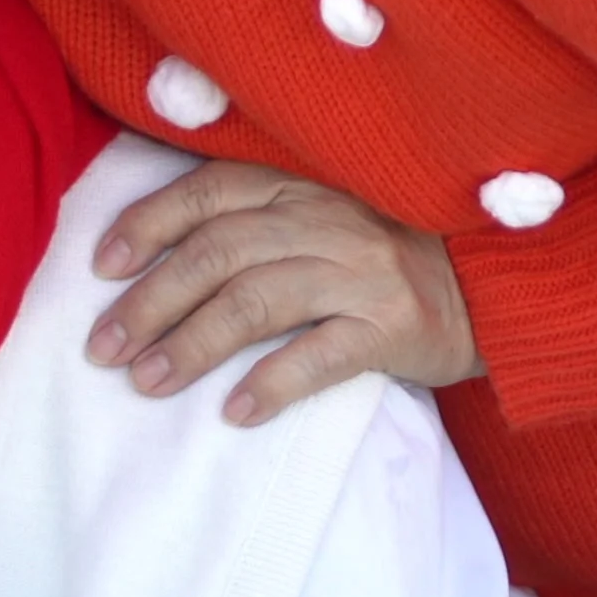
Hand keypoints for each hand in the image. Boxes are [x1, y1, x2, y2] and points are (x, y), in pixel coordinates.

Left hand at [85, 161, 482, 426]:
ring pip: (255, 300)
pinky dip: (270, 383)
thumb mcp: (326, 215)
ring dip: (191, 343)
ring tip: (148, 382)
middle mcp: (326, 218)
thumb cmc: (390, 254)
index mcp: (302, 185)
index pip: (209, 191)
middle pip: (217, 251)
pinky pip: (320, 355)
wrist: (496, 286)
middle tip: (103, 348)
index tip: (100, 266)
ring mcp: (360, 272)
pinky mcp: (392, 327)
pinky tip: (234, 412)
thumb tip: (160, 249)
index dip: (148, 224)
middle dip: (150, 300)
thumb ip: (261, 216)